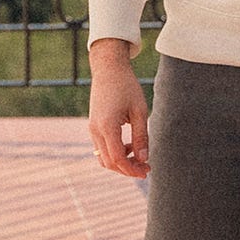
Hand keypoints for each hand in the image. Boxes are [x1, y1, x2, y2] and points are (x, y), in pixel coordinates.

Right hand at [87, 40, 149, 177]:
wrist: (108, 69)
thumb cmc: (127, 87)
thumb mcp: (139, 111)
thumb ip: (141, 136)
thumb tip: (144, 158)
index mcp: (107, 126)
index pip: (117, 158)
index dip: (132, 169)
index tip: (147, 170)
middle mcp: (95, 130)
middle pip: (109, 162)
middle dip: (127, 169)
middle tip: (146, 168)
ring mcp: (92, 129)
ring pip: (103, 158)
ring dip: (120, 162)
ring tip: (139, 157)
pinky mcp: (93, 126)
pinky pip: (101, 148)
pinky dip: (114, 153)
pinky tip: (129, 146)